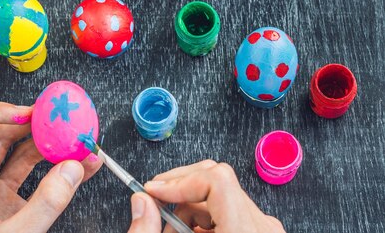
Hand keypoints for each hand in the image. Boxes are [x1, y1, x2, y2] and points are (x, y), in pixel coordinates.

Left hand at [0, 102, 101, 232]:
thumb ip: (45, 204)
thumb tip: (72, 169)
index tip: (25, 114)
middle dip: (28, 126)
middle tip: (55, 118)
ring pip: (16, 155)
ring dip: (46, 146)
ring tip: (73, 139)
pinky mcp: (7, 205)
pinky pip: (31, 177)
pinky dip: (54, 168)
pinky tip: (78, 165)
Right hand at [127, 160, 284, 232]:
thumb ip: (153, 231)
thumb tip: (142, 201)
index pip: (215, 179)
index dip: (178, 180)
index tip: (154, 191)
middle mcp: (262, 227)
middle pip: (216, 182)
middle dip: (178, 192)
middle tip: (155, 208)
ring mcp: (264, 229)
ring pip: (220, 196)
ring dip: (187, 208)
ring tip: (170, 231)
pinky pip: (229, 211)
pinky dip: (203, 220)